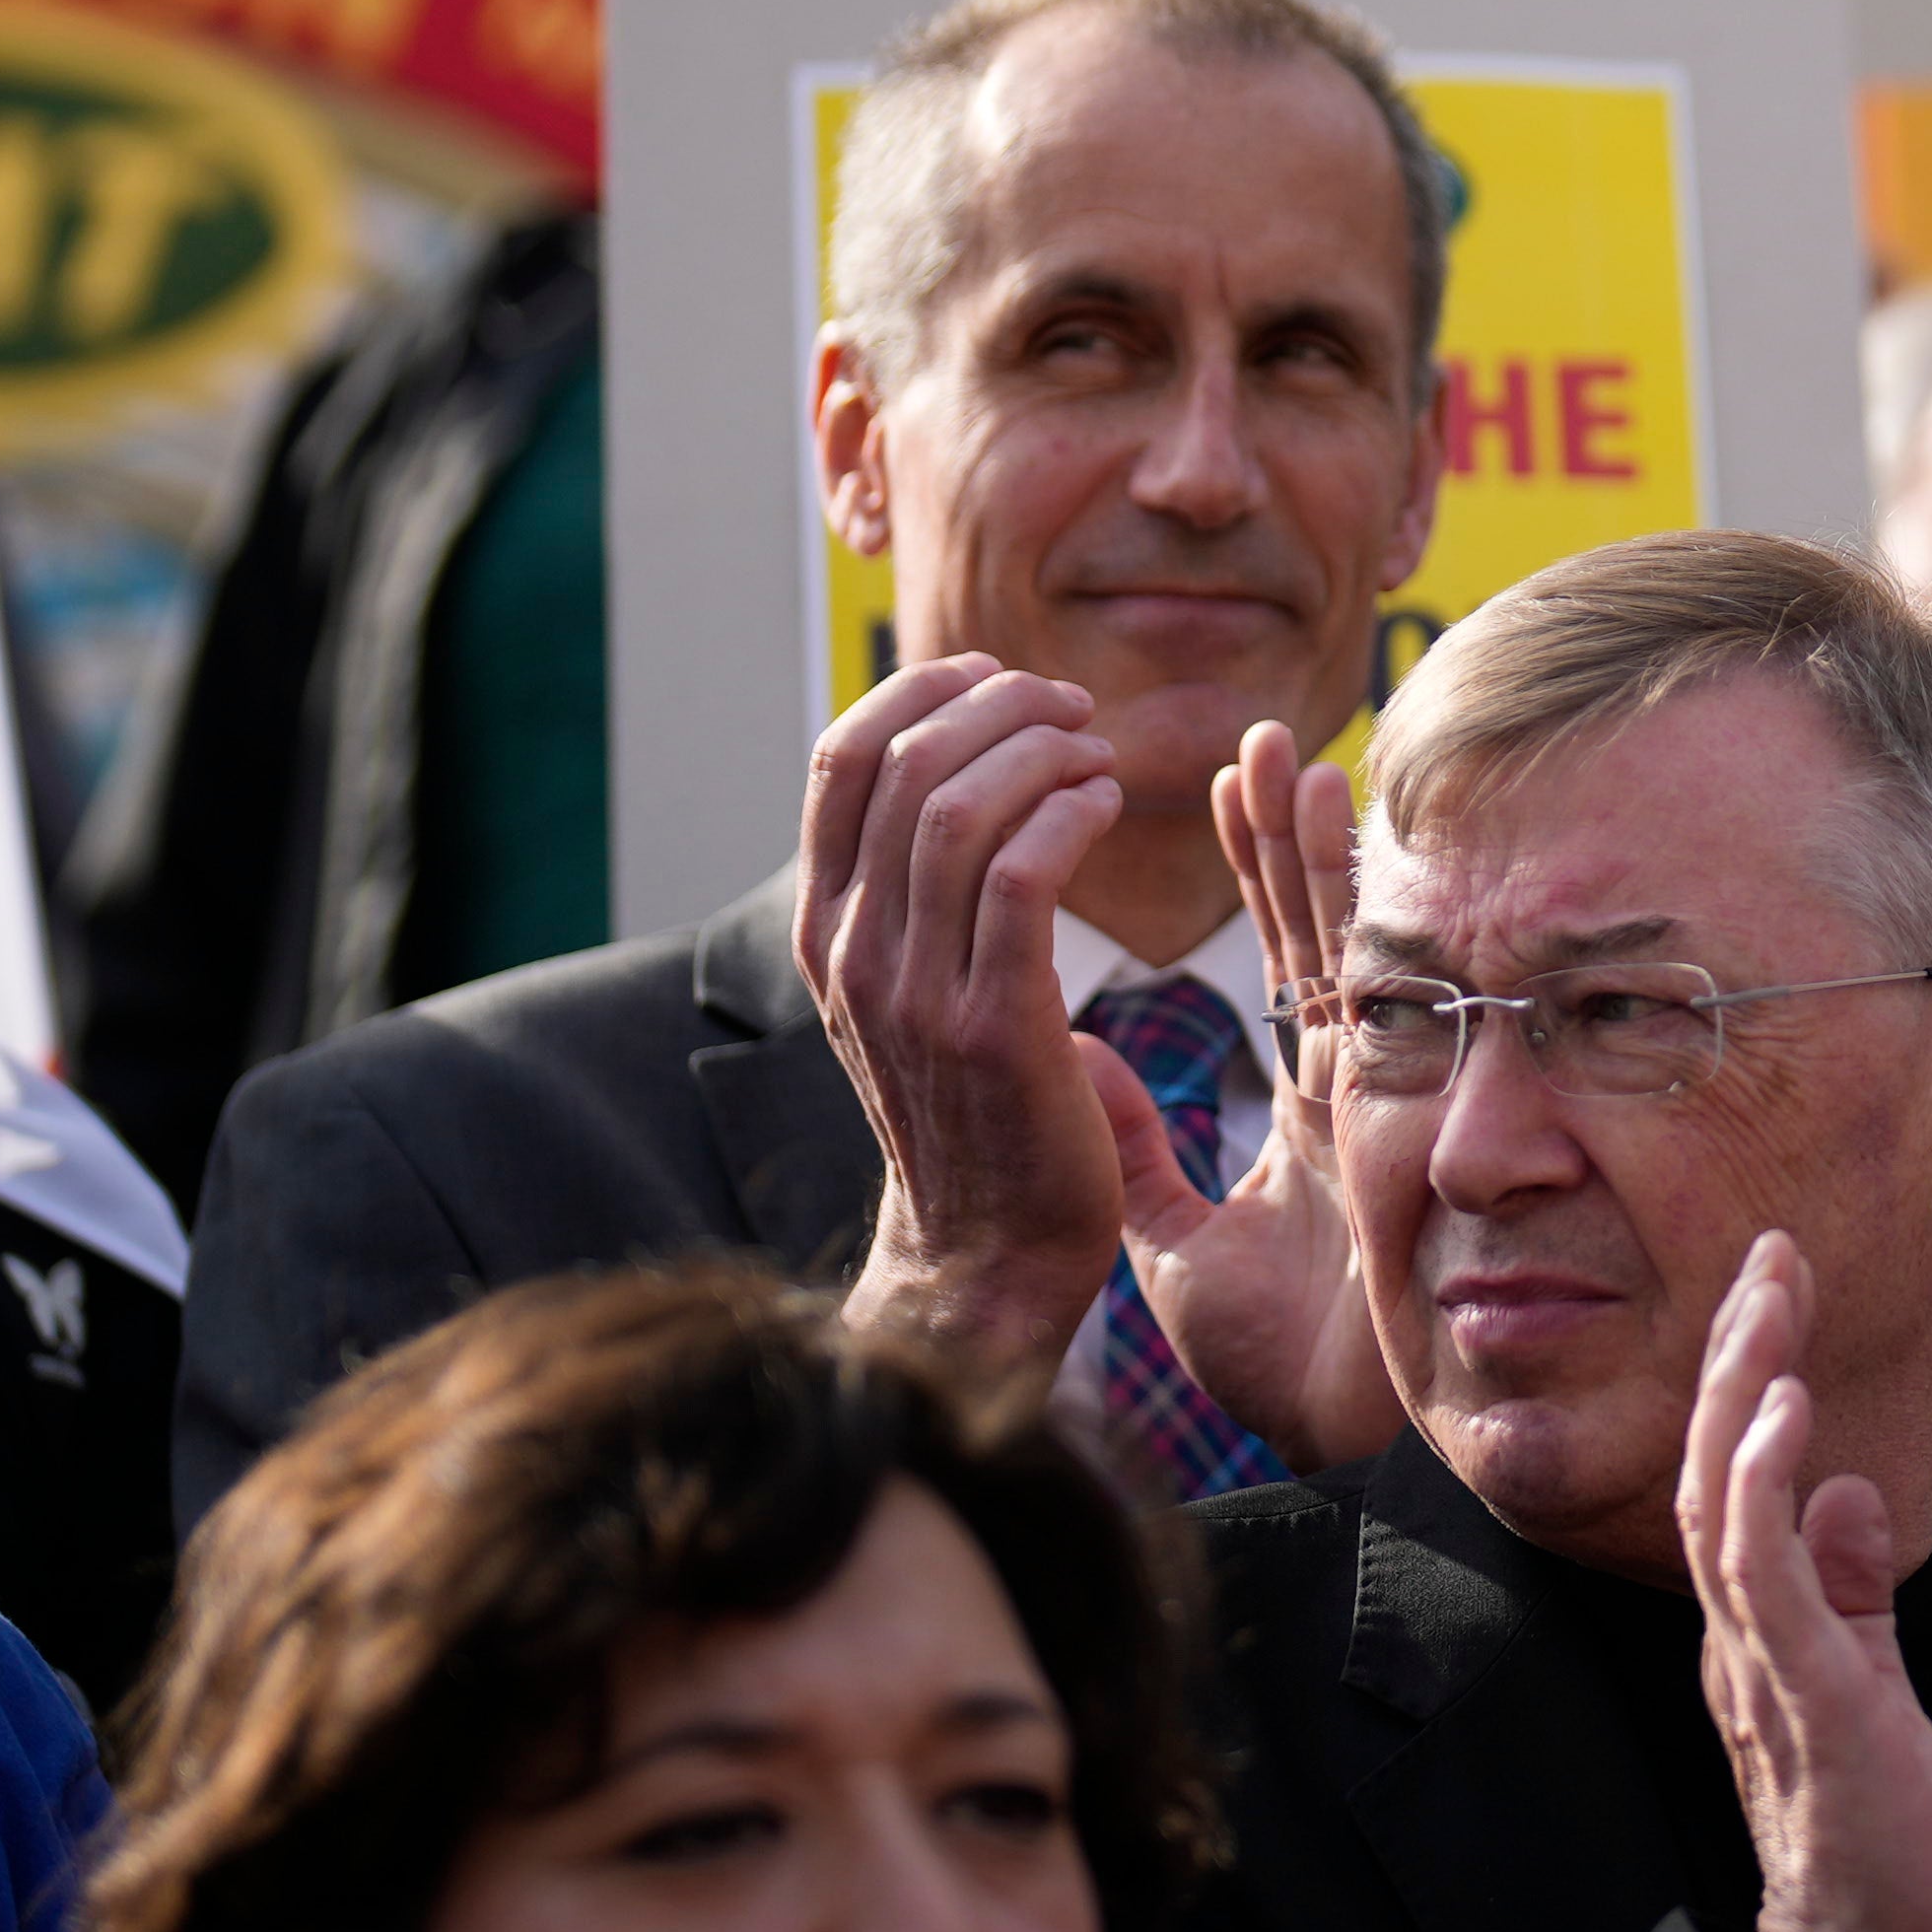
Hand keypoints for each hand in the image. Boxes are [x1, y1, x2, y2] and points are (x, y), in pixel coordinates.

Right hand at [813, 653, 1173, 1384]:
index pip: (840, 761)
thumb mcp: (910, 988)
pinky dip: (1067, 816)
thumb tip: (963, 767)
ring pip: (957, 809)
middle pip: (904, 766)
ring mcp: (913, 993)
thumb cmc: (974, 1106)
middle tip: (1069, 709)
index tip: (995, 679)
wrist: (985, 1251)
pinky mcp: (991, 1028)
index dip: (920, 693)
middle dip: (997, 709)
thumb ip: (917, 892)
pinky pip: (1020, 878)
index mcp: (825, 930)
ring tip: (1095, 754)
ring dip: (1040, 753)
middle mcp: (853, 953)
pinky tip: (1105, 805)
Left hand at [1161, 728, 1403, 1470]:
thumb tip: (1078, 1061)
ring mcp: (1379, 1101)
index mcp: (1313, 1112)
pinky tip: (1335, 829)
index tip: (1235, 794)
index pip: (1283, 967)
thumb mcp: (1179, 1248)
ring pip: (1345, 949)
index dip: (1263, 878)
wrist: (1337, 1441)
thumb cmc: (1278, 1364)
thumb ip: (1138, 1152)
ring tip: (1288, 755)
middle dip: (1288, 838)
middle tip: (1262, 741)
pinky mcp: (1389, 1122)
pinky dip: (1349, 905)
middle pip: (1317, 935)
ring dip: (1315, 850)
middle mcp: (1355, 1090)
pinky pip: (1367, 994)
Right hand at [1682, 1230, 1931, 1931]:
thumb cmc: (1879, 1842)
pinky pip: (1764, 1582)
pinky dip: (1763, 1493)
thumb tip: (1842, 1487)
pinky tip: (1781, 1420)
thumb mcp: (1874, 1686)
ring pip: (1723, 1505)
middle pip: (1714, 1468)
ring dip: (1741, 1394)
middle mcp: (1744, 1640)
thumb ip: (1849, 1590)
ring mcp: (1766, 1669)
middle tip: (1769, 1248)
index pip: (1734, 1480)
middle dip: (1738, 1350)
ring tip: (1766, 1298)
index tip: (1776, 1283)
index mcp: (1760, 1633)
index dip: (1745, 1378)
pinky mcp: (1808, 1705)